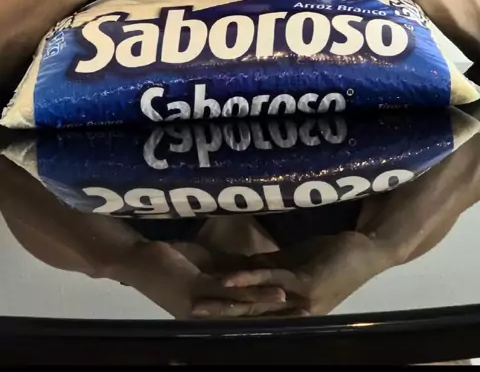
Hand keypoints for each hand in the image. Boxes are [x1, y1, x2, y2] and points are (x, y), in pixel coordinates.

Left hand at [112, 239, 288, 319]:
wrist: (135, 258)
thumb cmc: (166, 260)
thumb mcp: (202, 265)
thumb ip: (222, 268)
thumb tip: (247, 265)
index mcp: (210, 308)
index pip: (245, 313)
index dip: (270, 313)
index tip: (297, 310)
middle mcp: (209, 313)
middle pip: (249, 318)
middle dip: (278, 317)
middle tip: (308, 314)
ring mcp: (204, 304)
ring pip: (245, 309)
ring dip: (272, 309)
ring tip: (299, 307)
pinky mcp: (199, 290)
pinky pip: (231, 295)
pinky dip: (255, 295)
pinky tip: (275, 293)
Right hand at [195, 232, 382, 318]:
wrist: (368, 251)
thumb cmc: (332, 255)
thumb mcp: (292, 261)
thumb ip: (267, 266)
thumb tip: (237, 264)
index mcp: (289, 308)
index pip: (250, 313)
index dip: (223, 313)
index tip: (195, 310)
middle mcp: (293, 312)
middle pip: (249, 314)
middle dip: (217, 315)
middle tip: (188, 313)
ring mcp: (300, 299)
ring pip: (257, 301)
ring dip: (226, 302)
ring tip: (198, 302)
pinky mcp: (307, 282)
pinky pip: (273, 280)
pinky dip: (249, 279)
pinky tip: (229, 277)